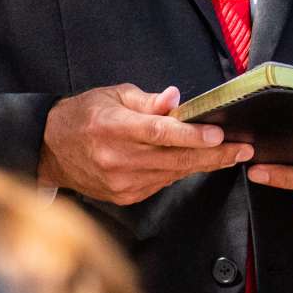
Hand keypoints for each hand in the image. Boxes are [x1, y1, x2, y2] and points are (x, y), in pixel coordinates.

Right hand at [39, 84, 251, 205]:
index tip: (218, 135)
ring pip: (172, 173)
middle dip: (214, 154)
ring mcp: (121, 182)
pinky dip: (178, 172)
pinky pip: (160, 183)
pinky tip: (193, 162)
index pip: (160, 133)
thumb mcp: (112, 95)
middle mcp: (118, 158)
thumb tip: (175, 99)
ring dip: (202, 164)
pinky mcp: (123, 197)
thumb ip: (147, 100)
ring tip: (228, 154)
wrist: (49, 150)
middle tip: (242, 149)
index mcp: (114, 128)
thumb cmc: (82, 116)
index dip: (191, 135)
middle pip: (174, 158)